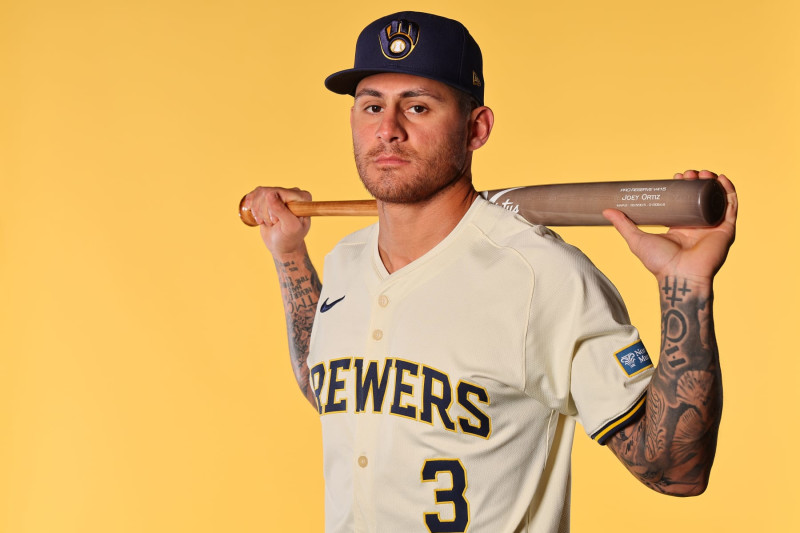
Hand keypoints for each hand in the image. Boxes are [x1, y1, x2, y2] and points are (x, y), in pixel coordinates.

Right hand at [240, 186, 311, 256]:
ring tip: (267, 222)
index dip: (273, 208)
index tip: (277, 220)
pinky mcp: (270, 197)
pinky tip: (256, 215)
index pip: (279, 192)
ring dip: (258, 211)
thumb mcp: (289, 227)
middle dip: (264, 211)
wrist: (283, 245)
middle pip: (267, 192)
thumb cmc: (290, 238)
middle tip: (273, 223)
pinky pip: (255, 194)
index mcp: (303, 198)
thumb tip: (270, 194)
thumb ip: (282, 211)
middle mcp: (293, 192)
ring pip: (259, 193)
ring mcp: (281, 193)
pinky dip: (251, 205)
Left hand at [602, 170, 737, 283]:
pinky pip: (731, 207)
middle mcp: (698, 226)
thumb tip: (605, 210)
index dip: (683, 187)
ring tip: (703, 173)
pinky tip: (722, 179)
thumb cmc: (658, 262)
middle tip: (689, 173)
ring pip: (716, 199)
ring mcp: (713, 227)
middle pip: (701, 198)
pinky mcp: (726, 230)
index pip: (684, 202)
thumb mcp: (637, 239)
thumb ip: (623, 224)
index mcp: (680, 227)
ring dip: (712, 183)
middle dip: (696, 182)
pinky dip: (729, 192)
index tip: (677, 176)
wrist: (678, 276)